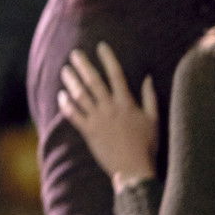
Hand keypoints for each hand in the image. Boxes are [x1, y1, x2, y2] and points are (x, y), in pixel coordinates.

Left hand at [57, 43, 158, 191]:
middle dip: (83, 65)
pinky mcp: (88, 132)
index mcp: (127, 103)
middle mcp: (110, 108)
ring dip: (71, 81)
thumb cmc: (146, 145)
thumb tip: (147, 78)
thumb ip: (150, 97)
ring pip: (80, 95)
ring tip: (64, 70)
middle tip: (74, 53)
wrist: (133, 168)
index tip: (101, 46)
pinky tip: (60, 95)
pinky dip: (66, 104)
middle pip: (93, 81)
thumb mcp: (153, 119)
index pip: (116, 74)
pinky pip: (73, 115)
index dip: (108, 59)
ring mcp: (97, 119)